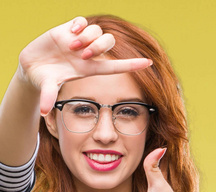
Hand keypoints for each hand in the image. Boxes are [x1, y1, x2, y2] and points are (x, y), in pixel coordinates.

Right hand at [18, 17, 151, 115]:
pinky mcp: (69, 29)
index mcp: (89, 69)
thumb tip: (41, 112)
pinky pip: (83, 21)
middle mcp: (88, 54)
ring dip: (88, 37)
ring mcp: (80, 40)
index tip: (149, 63)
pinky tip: (71, 31)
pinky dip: (79, 24)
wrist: (32, 66)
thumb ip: (47, 97)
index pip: (115, 67)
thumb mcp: (47, 87)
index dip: (132, 65)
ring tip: (72, 45)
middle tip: (82, 53)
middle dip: (99, 46)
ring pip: (97, 31)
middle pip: (109, 42)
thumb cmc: (44, 79)